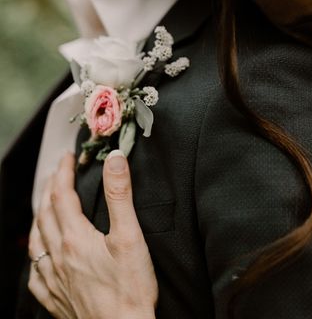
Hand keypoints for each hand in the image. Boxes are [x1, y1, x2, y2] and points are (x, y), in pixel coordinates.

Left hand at [28, 151, 157, 318]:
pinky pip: (35, 273)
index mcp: (75, 239)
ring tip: (44, 206)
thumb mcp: (130, 237)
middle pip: (45, 215)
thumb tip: (115, 161)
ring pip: (36, 241)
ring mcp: (53, 279)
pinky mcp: (55, 299)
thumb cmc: (130, 288)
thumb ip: (120, 196)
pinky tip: (41, 255)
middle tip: (56, 173)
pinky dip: (36, 254)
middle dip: (49, 189)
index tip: (68, 157)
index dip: (63, 172)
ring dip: (39, 217)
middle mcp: (58, 257)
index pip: (62, 196)